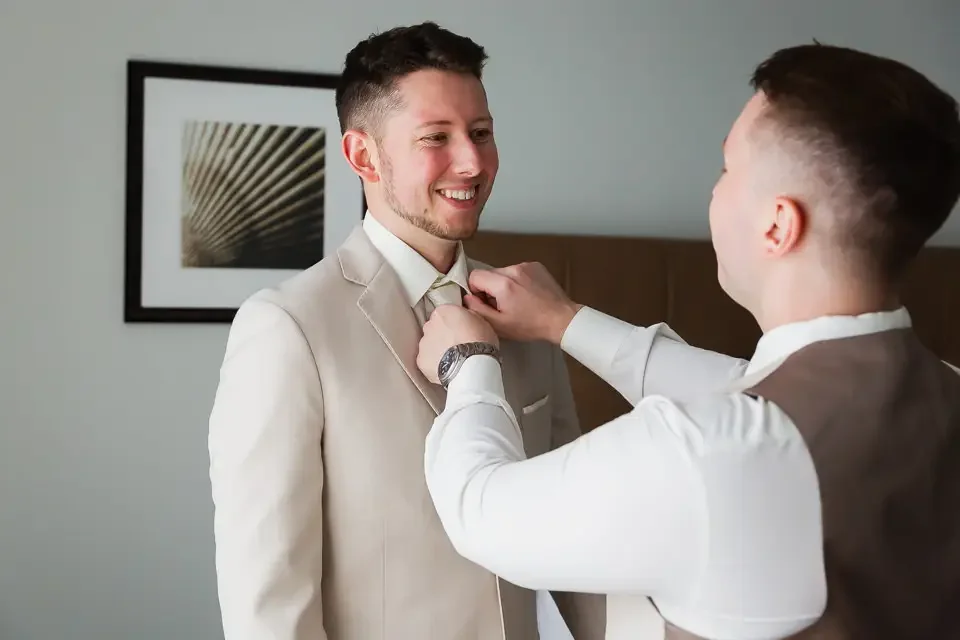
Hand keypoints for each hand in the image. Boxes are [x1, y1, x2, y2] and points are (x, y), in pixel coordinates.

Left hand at [417, 305, 498, 383]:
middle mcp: (429, 325)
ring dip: (438, 349)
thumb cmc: (480, 342)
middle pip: (435, 328)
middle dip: (444, 335)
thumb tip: (464, 318)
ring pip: (430, 344)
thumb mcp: (482, 321)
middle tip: (458, 345)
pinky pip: (427, 360)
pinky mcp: (421, 360)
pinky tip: (447, 368)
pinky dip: (434, 364)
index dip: (454, 322)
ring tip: (454, 360)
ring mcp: (424, 343)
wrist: (471, 367)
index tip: (462, 331)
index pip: (445, 313)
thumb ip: (468, 316)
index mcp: (443, 311)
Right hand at [463, 262, 581, 343]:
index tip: (487, 303)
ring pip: (502, 272)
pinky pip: (517, 270)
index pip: (474, 276)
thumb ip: (478, 309)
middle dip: (490, 288)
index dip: (476, 291)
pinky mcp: (535, 265)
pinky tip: (526, 294)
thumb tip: (467, 297)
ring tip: (517, 301)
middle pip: (489, 274)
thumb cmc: (531, 325)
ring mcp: (526, 265)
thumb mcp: (500, 325)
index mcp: (503, 283)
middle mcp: (513, 269)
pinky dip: (517, 280)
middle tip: (502, 305)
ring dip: (504, 284)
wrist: (561, 319)